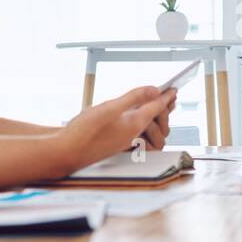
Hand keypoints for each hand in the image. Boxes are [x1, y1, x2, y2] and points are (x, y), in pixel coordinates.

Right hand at [59, 87, 176, 169]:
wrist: (67, 152)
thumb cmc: (85, 131)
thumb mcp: (110, 107)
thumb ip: (134, 97)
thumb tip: (154, 90)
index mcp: (135, 124)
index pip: (158, 107)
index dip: (167, 96)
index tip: (174, 89)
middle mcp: (134, 135)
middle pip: (159, 121)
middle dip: (167, 109)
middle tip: (170, 96)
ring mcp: (126, 141)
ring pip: (150, 130)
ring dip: (157, 118)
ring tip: (159, 106)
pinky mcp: (117, 144)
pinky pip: (140, 133)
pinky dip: (145, 124)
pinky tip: (138, 117)